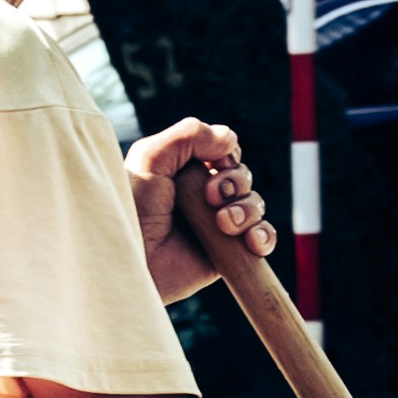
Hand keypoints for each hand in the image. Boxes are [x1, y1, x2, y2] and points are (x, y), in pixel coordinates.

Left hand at [131, 115, 268, 301]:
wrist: (133, 262)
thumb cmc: (133, 210)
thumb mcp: (150, 158)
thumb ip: (188, 135)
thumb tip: (230, 139)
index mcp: (184, 171)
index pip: (224, 152)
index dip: (226, 157)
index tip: (214, 166)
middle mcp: (202, 196)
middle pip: (243, 177)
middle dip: (235, 184)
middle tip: (212, 199)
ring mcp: (216, 226)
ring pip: (255, 205)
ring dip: (248, 211)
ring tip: (225, 224)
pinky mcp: (227, 254)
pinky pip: (262, 240)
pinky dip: (265, 237)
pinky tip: (253, 242)